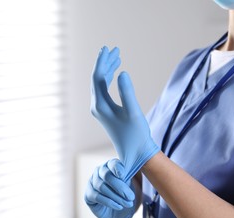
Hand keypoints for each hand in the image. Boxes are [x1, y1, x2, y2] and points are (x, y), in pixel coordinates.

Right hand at [84, 159, 135, 217]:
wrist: (115, 209)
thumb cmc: (122, 192)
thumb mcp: (127, 184)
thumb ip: (126, 179)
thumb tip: (124, 178)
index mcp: (110, 164)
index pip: (113, 164)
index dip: (117, 169)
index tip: (123, 175)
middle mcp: (99, 170)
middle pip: (106, 176)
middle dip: (120, 187)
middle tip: (131, 197)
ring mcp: (91, 182)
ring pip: (102, 187)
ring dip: (116, 197)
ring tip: (128, 204)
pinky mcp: (88, 194)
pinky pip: (97, 197)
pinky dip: (109, 202)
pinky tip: (119, 207)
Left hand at [91, 46, 159, 180]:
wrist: (135, 153)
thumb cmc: (136, 134)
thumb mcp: (134, 112)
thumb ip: (127, 92)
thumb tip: (122, 73)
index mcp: (101, 106)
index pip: (98, 78)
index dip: (102, 62)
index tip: (108, 49)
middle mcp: (97, 107)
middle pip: (97, 79)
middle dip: (105, 63)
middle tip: (113, 49)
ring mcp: (100, 110)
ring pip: (100, 84)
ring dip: (108, 69)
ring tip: (116, 56)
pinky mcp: (106, 112)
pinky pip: (104, 90)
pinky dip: (109, 79)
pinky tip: (115, 73)